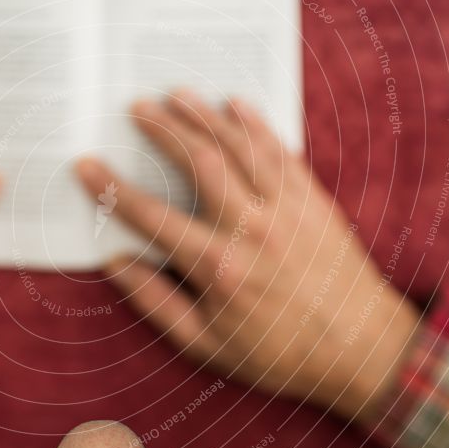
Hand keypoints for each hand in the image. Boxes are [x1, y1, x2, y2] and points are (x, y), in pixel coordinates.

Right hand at [77, 90, 418, 420]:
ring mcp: (286, 208)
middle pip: (198, 162)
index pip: (152, 217)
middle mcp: (251, 227)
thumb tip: (116, 264)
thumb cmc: (279, 353)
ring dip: (204, 116)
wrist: (361, 349)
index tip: (87, 165)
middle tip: (137, 108)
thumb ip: (157, 302)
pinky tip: (236, 103)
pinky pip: (281, 151)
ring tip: (176, 94)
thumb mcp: (206, 345)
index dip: (113, 189)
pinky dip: (257, 124)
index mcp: (219, 266)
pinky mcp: (312, 200)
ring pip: (239, 147)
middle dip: (163, 129)